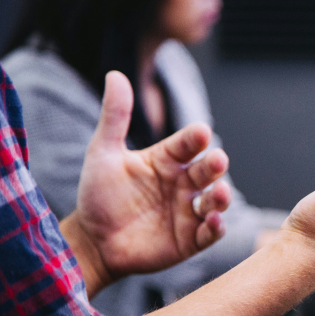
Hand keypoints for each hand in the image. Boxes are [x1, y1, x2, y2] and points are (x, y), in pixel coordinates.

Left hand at [61, 71, 230, 295]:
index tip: (200, 132)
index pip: (187, 144)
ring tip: (220, 193)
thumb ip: (114, 116)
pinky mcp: (190, 239)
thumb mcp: (103, 153)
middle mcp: (183, 183)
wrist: (92, 241)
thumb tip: (115, 74)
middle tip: (217, 160)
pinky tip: (213, 221)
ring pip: (215, 200)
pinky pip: (210, 232)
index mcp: (167, 160)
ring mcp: (188, 211)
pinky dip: (216, 227)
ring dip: (222, 197)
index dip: (195, 138)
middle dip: (215, 165)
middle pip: (207, 171)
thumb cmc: (99, 195)